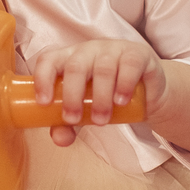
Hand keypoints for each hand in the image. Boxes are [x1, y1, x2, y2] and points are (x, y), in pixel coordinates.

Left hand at [32, 40, 166, 147]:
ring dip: (100, 97)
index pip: (49, 60)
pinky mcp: (137, 54)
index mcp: (69, 59)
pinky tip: (120, 100)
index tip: (44, 103)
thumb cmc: (106, 96)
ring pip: (103, 68)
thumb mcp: (85, 111)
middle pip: (75, 66)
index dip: (43, 78)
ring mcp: (113, 49)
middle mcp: (89, 50)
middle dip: (72, 95)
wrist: (146, 93)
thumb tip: (59, 139)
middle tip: (74, 119)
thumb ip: (67, 125)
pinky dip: (124, 84)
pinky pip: (129, 64)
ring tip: (101, 120)